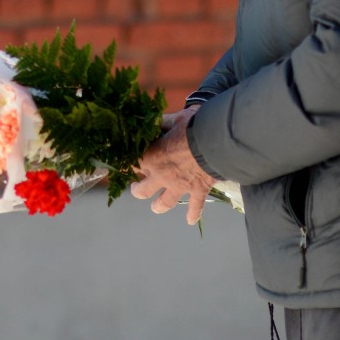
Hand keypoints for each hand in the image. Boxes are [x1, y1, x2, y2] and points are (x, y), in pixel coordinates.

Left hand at [130, 105, 215, 225]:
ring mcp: (179, 186)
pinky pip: (194, 206)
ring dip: (158, 206)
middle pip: (143, 190)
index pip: (132, 164)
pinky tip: (190, 221)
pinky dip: (193, 214)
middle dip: (137, 190)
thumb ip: (163, 122)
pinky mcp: (197, 191)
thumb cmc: (193, 127)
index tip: (122, 165)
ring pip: (164, 202)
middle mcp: (162, 176)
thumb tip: (154, 120)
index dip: (125, 165)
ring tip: (155, 208)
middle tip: (136, 188)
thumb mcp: (175, 119)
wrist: (217, 142)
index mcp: (152, 157)